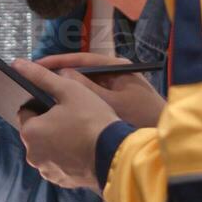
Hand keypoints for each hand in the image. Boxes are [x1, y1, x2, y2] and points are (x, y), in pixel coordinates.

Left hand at [13, 58, 121, 191]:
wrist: (115, 155)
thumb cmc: (92, 119)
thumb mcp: (68, 89)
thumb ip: (41, 76)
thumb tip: (16, 64)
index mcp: (30, 131)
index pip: (26, 112)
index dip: (42, 104)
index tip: (61, 103)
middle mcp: (32, 155)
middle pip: (37, 132)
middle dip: (50, 124)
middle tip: (74, 117)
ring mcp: (47, 171)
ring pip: (48, 149)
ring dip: (58, 142)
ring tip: (80, 134)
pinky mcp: (63, 181)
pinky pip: (60, 164)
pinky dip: (68, 157)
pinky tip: (84, 150)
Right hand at [35, 52, 165, 127]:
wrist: (166, 142)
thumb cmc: (144, 120)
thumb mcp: (111, 103)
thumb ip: (86, 88)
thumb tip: (62, 74)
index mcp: (118, 68)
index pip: (83, 59)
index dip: (59, 61)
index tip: (37, 64)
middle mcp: (117, 76)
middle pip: (82, 72)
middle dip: (60, 76)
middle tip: (34, 80)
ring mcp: (117, 91)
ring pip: (84, 88)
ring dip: (67, 92)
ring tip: (43, 95)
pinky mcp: (116, 107)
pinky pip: (90, 101)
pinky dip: (77, 104)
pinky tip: (62, 112)